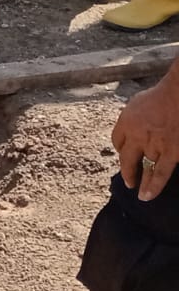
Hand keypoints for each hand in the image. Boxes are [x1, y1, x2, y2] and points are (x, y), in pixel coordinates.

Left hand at [113, 71, 178, 200]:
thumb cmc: (162, 96)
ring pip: (143, 168)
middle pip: (125, 157)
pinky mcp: (172, 154)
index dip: (121, 147)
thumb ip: (134, 118)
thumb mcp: (139, 103)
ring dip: (140, 180)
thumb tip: (134, 126)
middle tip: (127, 181)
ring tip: (139, 192)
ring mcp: (154, 146)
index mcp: (126, 121)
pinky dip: (154, 185)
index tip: (125, 153)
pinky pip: (161, 173)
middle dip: (126, 170)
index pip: (117, 140)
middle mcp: (136, 135)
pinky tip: (148, 194)